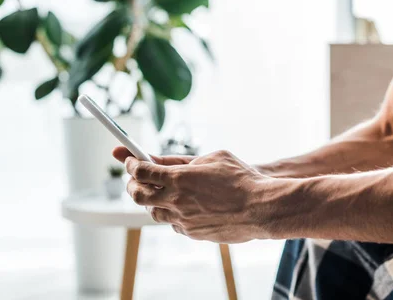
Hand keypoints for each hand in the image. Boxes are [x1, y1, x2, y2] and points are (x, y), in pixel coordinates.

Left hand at [113, 147, 271, 242]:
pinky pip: (173, 223)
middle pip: (137, 194)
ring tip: (161, 192)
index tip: (131, 159)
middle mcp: (176, 201)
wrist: (261, 208)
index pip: (141, 171)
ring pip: (153, 212)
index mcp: (179, 178)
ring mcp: (183, 220)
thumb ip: (183, 160)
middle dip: (132, 184)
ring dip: (152, 201)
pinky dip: (172, 213)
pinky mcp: (192, 233)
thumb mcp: (213, 158)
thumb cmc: (241, 178)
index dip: (131, 163)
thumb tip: (161, 160)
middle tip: (136, 178)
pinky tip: (183, 206)